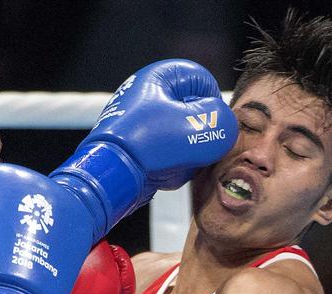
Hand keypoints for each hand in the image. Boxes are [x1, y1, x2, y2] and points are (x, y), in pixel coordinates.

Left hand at [52, 60, 237, 239]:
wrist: (108, 179)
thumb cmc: (148, 147)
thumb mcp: (199, 129)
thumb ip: (223, 123)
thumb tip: (223, 129)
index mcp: (159, 76)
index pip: (205, 82)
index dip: (212, 106)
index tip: (206, 126)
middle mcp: (147, 94)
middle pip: (195, 112)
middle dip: (199, 135)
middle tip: (191, 150)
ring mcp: (141, 122)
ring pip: (184, 136)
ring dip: (187, 154)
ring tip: (173, 163)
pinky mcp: (138, 146)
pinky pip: (168, 153)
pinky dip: (171, 164)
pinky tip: (163, 173)